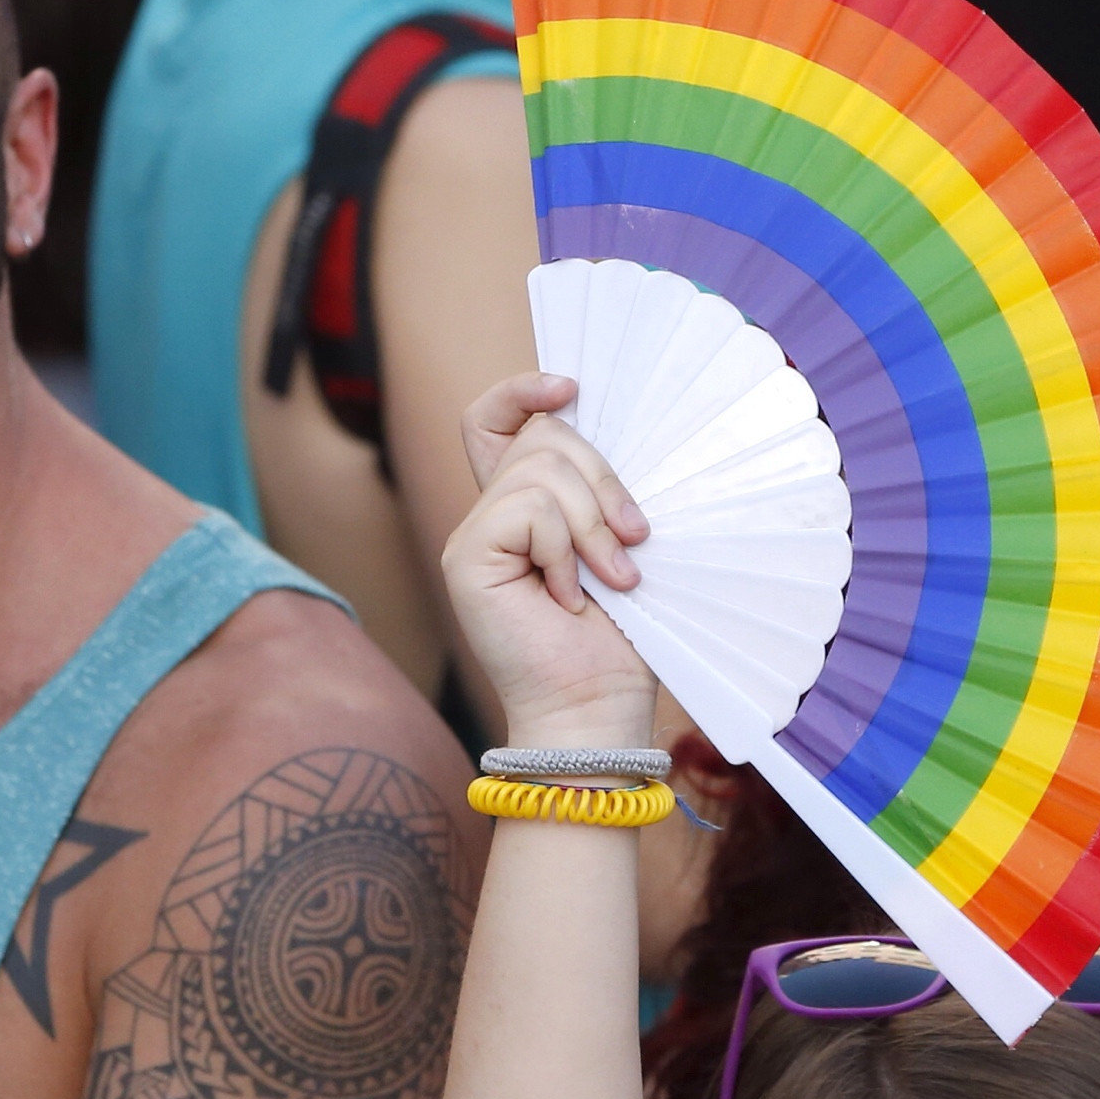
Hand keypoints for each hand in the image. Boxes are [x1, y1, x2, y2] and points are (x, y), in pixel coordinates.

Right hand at [442, 375, 659, 749]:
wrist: (596, 710)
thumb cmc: (618, 641)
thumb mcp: (618, 547)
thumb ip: (599, 494)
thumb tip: (612, 431)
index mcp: (521, 510)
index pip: (493, 421)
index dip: (522, 391)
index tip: (570, 388)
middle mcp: (488, 517)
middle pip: (541, 438)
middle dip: (602, 480)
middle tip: (633, 541)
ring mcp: (471, 537)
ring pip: (541, 471)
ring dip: (593, 524)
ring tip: (611, 579)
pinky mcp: (466, 558)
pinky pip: (529, 509)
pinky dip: (566, 549)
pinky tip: (571, 596)